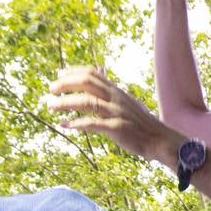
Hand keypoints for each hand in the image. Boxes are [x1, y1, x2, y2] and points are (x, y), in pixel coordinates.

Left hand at [48, 66, 174, 164]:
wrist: (160, 139)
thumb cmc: (141, 124)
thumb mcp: (127, 103)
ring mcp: (116, 112)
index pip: (93, 73)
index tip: (58, 74)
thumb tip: (99, 82)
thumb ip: (111, 93)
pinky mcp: (116, 128)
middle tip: (50, 90)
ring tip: (51, 106)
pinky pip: (92, 123)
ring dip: (65, 103)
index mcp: (116, 90)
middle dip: (65, 84)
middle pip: (87, 82)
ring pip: (86, 101)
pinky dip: (76, 124)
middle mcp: (115, 98)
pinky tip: (65, 125)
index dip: (73, 71)